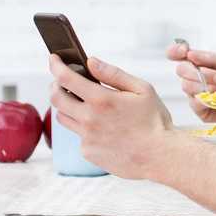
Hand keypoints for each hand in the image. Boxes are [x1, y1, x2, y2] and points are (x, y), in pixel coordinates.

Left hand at [48, 54, 175, 179]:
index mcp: (102, 100)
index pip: (66, 78)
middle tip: (63, 82)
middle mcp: (89, 119)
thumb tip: (91, 62)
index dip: (56, 65)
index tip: (54, 59)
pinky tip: (103, 129)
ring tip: (83, 104)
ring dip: (67, 106)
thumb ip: (114, 74)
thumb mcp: (143, 90)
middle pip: (55, 97)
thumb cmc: (155, 122)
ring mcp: (87, 137)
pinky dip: (85, 128)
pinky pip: (78, 136)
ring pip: (63, 117)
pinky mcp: (88, 152)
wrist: (161, 156)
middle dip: (55, 85)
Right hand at [165, 42, 215, 124]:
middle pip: (181, 70)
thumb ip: (212, 58)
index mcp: (201, 64)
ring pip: (187, 86)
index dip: (175, 51)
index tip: (185, 51)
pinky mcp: (198, 109)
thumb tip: (190, 54)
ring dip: (209, 87)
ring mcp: (195, 94)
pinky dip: (212, 99)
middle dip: (200, 73)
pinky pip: (196, 102)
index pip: (179, 55)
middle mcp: (195, 78)